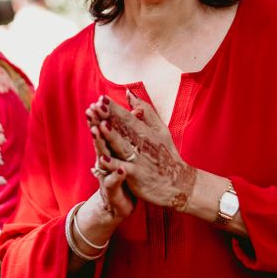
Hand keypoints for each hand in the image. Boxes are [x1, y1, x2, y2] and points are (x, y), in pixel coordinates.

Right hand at [86, 102, 135, 220]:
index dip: (102, 115)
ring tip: (98, 131)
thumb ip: (126, 132)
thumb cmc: (123, 174)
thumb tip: (131, 111)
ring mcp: (107, 174)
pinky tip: (120, 170)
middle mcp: (106, 160)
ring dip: (100, 145)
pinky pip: (113, 183)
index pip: (106, 129)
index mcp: (111, 149)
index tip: (99, 100)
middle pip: (100, 140)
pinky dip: (115, 176)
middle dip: (95, 125)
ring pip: (103, 159)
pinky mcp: (112, 191)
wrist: (120, 205)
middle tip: (91, 111)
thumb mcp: (124, 153)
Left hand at [89, 91, 197, 210]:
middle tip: (96, 106)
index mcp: (146, 132)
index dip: (114, 108)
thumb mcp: (161, 130)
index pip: (128, 117)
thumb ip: (146, 111)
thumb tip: (129, 92)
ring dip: (111, 136)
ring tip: (100, 126)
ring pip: (123, 146)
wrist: (181, 185)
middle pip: (124, 129)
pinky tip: (102, 160)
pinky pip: (124, 170)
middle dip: (110, 117)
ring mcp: (140, 160)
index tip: (101, 98)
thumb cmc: (167, 156)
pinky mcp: (138, 176)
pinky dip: (114, 165)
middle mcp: (142, 144)